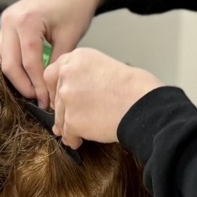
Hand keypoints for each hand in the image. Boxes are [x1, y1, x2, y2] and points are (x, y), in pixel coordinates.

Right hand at [0, 0, 107, 108]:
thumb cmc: (76, 6)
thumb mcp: (70, 37)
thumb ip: (57, 63)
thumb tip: (51, 87)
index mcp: (26, 22)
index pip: (28, 63)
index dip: (38, 85)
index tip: (47, 101)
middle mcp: (10, 20)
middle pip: (9, 64)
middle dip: (24, 86)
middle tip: (39, 101)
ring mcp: (6, 21)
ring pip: (2, 59)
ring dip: (15, 78)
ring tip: (32, 92)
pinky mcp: (8, 24)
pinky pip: (4, 50)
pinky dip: (12, 65)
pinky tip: (25, 77)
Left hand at [44, 47, 162, 148]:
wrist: (143, 105)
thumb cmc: (136, 87)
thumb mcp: (108, 66)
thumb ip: (87, 75)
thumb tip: (79, 93)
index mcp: (77, 58)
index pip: (52, 73)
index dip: (56, 87)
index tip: (61, 95)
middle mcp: (68, 75)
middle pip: (56, 97)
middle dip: (63, 107)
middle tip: (75, 113)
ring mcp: (68, 98)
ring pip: (60, 117)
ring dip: (70, 124)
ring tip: (86, 128)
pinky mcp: (72, 120)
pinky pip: (67, 134)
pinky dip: (74, 138)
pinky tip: (83, 138)